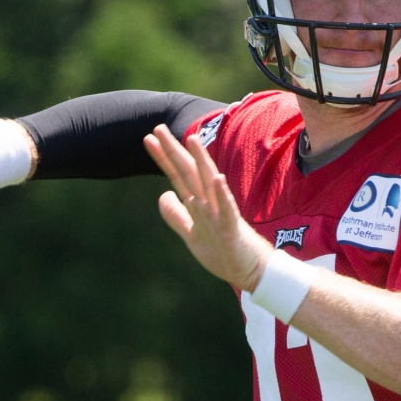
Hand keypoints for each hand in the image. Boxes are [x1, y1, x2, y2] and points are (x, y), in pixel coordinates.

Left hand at [143, 125, 272, 291]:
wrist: (250, 272)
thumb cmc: (223, 251)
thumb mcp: (192, 234)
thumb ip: (176, 215)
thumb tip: (163, 195)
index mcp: (199, 203)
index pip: (178, 176)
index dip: (164, 158)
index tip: (149, 139)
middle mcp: (209, 203)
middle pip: (189, 172)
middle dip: (174, 151)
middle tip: (158, 128)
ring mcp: (220, 214)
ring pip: (209, 183)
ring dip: (201, 161)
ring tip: (191, 140)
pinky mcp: (231, 229)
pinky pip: (227, 209)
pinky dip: (223, 194)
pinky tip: (218, 179)